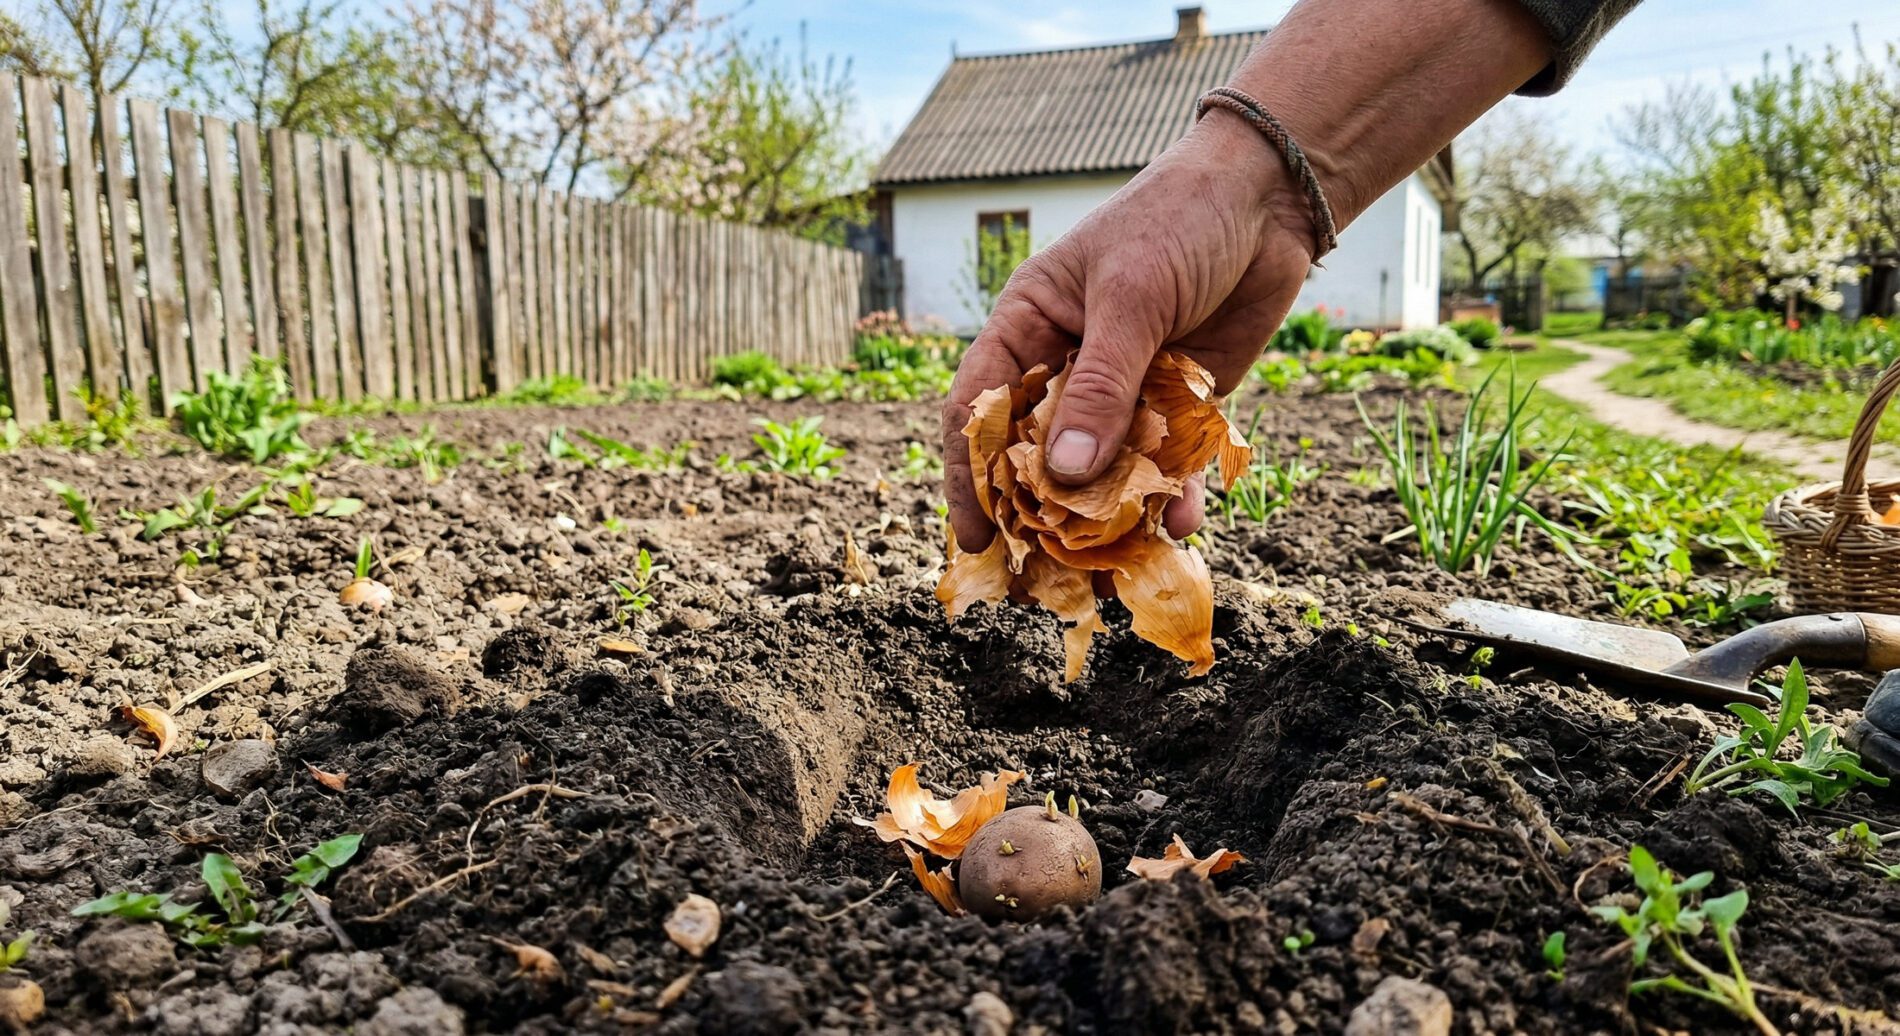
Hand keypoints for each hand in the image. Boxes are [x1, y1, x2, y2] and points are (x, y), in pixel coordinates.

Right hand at [943, 111, 1319, 551]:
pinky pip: (1165, 467)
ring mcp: (1123, 391)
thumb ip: (1101, 388)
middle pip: (1036, 456)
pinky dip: (1171, 499)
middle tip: (1039, 579)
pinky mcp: (1178, 407)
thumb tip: (1063, 477)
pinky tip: (1178, 529)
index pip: (978, 411)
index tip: (978, 537)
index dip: (970, 477)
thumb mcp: (1132, 299)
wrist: (1270, 199)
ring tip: (1108, 574)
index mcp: (1028, 328)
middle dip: (1037, 517)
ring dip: (1105, 521)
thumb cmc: (1179, 221)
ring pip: (1102, 473)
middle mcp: (1068, 366)